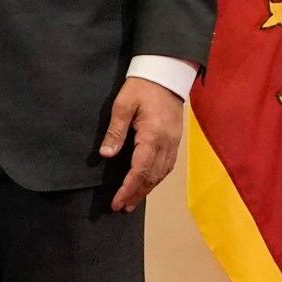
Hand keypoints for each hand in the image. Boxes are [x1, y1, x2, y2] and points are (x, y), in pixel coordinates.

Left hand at [100, 76, 185, 212]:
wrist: (166, 74)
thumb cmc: (142, 87)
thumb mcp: (122, 105)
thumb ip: (115, 132)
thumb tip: (106, 155)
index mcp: (152, 136)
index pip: (140, 170)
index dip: (128, 189)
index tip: (117, 202)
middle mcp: (166, 143)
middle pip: (152, 177)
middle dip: (136, 194)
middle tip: (121, 207)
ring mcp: (173, 143)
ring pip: (161, 174)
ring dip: (147, 190)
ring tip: (132, 202)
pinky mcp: (175, 140)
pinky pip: (167, 166)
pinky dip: (156, 179)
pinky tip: (147, 184)